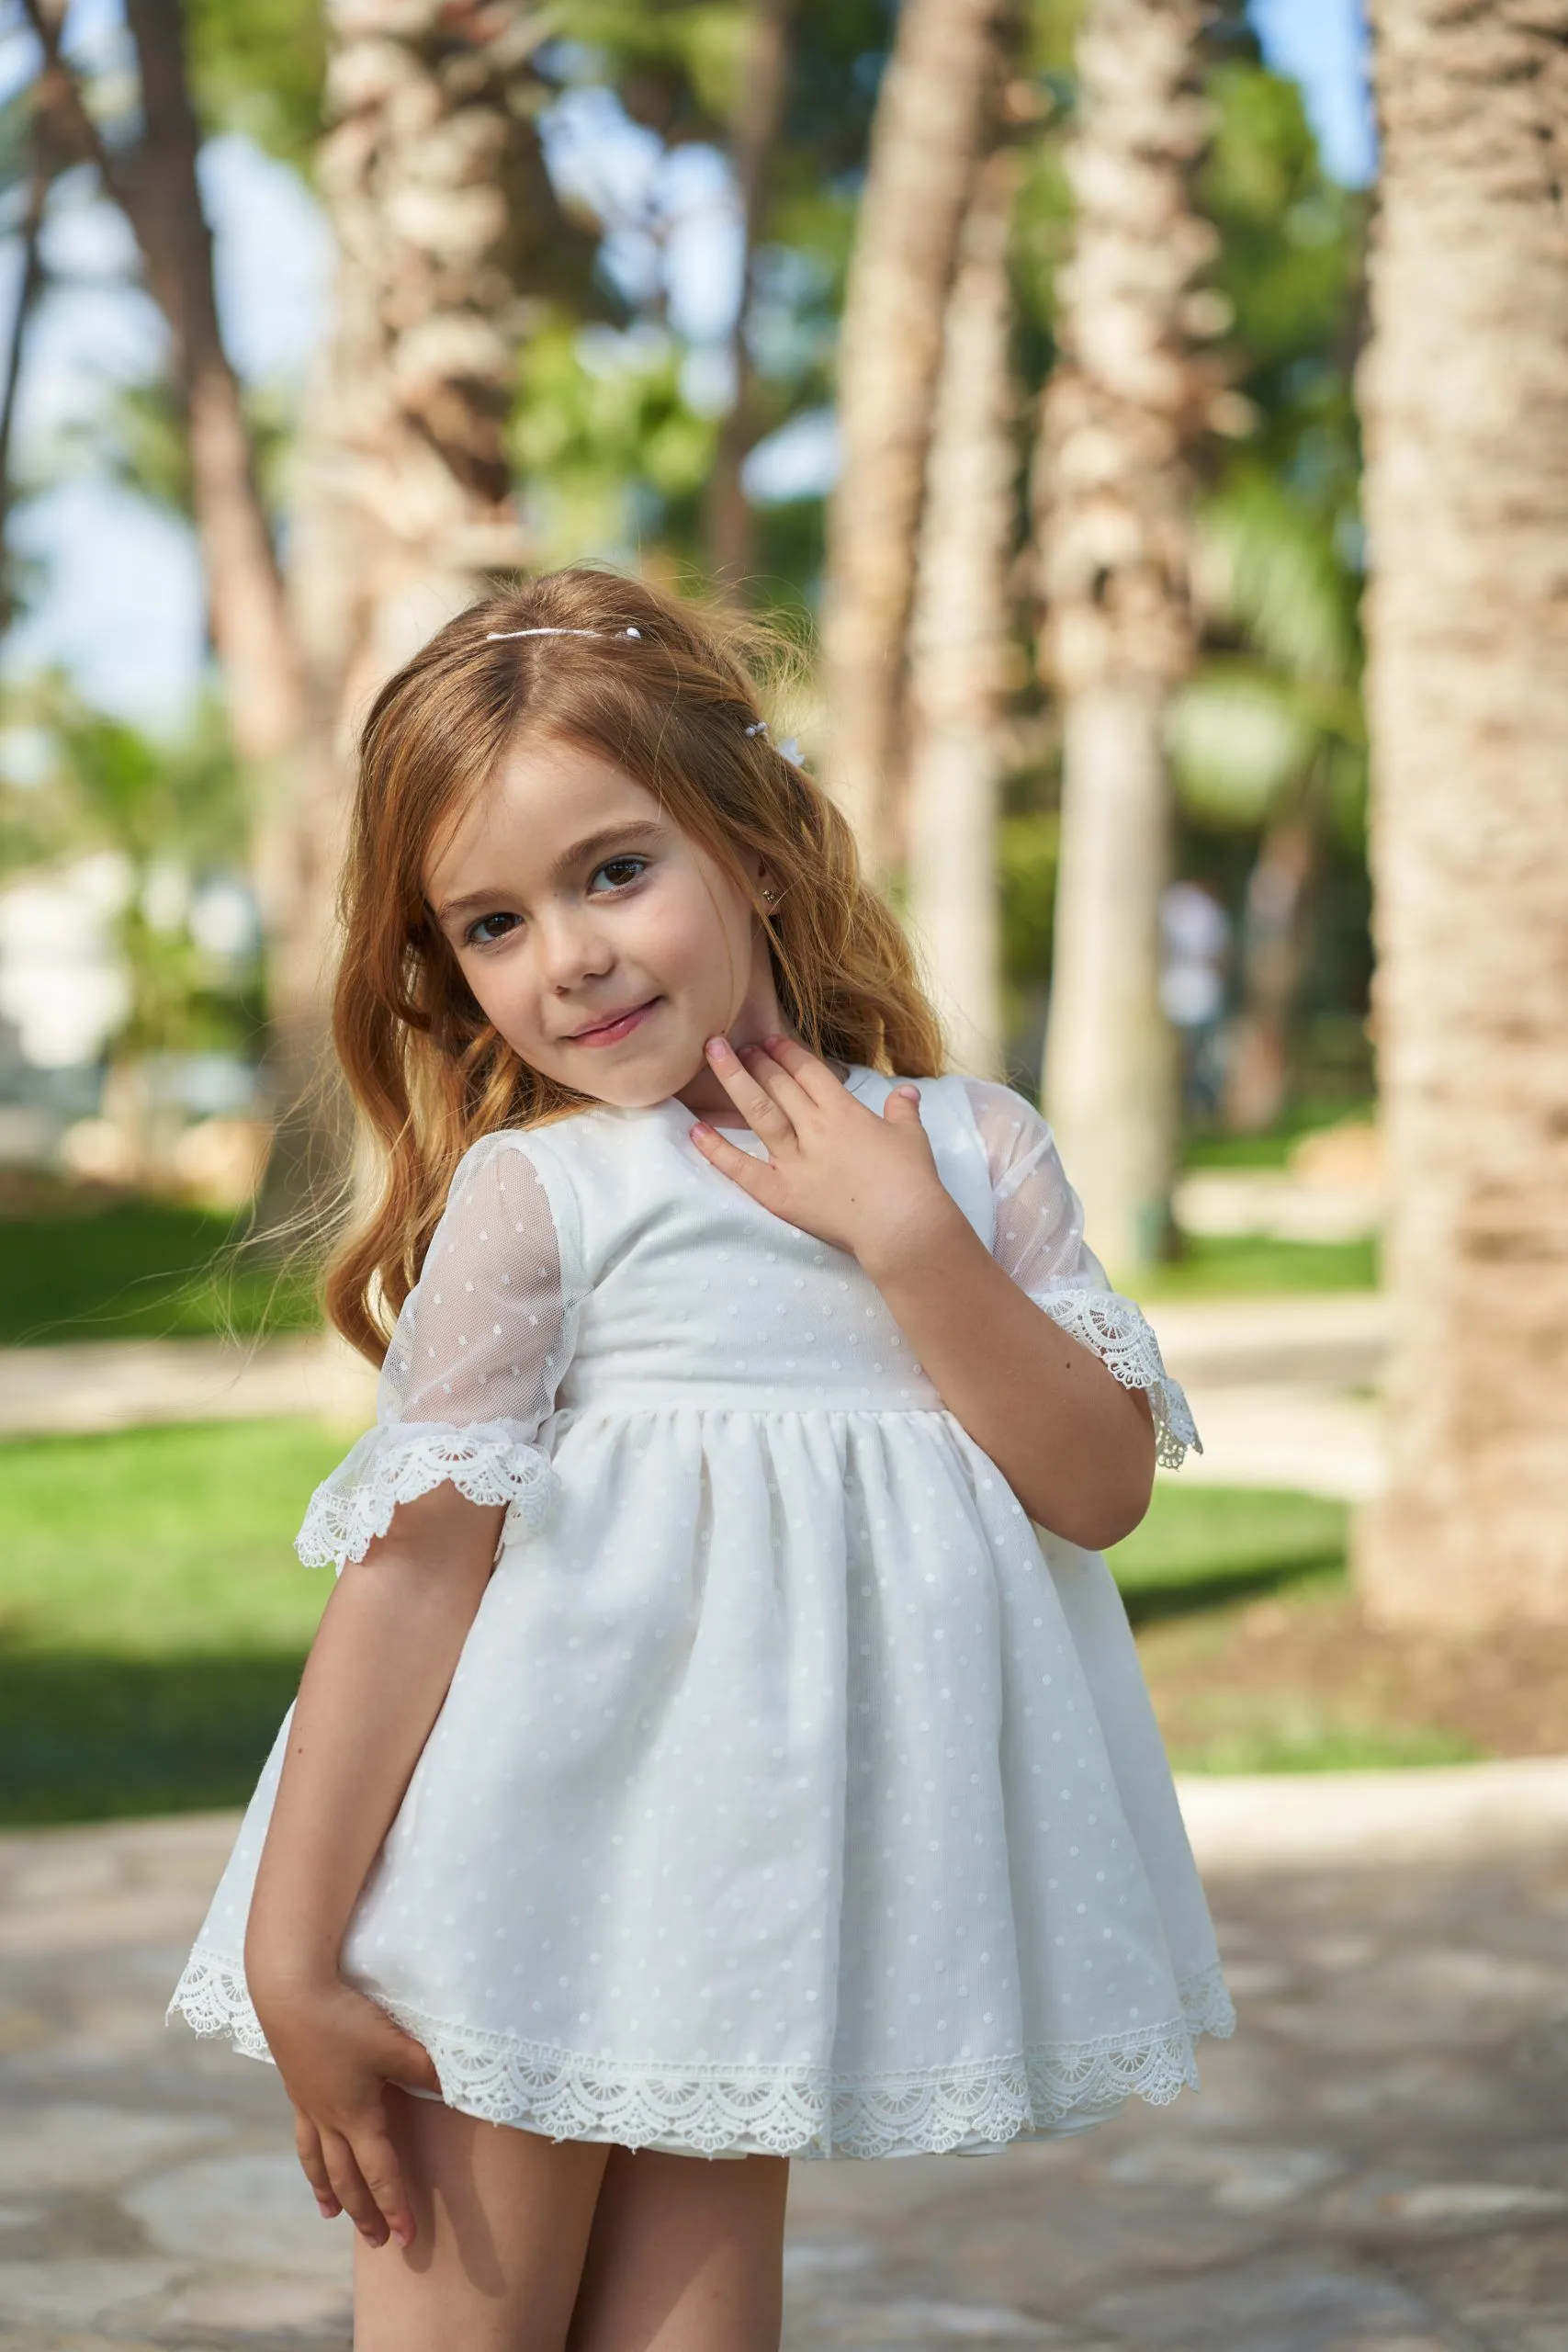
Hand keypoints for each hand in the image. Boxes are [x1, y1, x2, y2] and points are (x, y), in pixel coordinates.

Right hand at [252, 1971, 440, 2249]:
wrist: (291, 1994)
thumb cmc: (345, 2020)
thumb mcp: (394, 2045)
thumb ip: (426, 2070)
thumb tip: (457, 2089)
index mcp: (357, 2116)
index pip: (381, 2172)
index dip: (395, 2206)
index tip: (405, 2238)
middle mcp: (330, 2118)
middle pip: (348, 2177)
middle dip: (364, 2212)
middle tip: (377, 2242)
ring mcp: (309, 2104)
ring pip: (319, 2160)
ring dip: (328, 2191)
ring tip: (331, 2215)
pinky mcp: (296, 2086)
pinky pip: (303, 2135)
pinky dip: (309, 2156)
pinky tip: (312, 2152)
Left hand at [689, 1033, 956, 1272]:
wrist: (902, 1225)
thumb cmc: (912, 1179)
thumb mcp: (911, 1136)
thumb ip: (903, 1109)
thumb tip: (906, 1092)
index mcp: (844, 1111)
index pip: (809, 1072)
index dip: (788, 1053)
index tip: (772, 1040)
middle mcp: (814, 1128)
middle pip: (779, 1085)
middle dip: (758, 1061)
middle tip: (737, 1044)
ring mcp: (793, 1160)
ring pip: (758, 1111)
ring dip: (736, 1080)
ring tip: (716, 1055)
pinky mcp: (780, 1193)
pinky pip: (741, 1168)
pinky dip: (716, 1150)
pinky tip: (695, 1130)